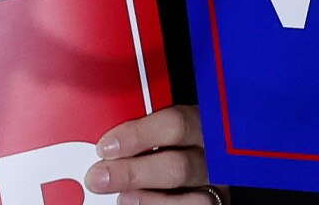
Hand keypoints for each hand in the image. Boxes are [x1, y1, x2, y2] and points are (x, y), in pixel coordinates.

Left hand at [85, 105, 205, 200]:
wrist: (197, 163)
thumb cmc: (174, 140)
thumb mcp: (163, 126)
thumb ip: (142, 132)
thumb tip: (105, 145)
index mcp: (199, 121)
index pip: (175, 123)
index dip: (138, 135)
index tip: (106, 146)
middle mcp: (214, 153)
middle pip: (178, 165)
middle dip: (133, 173)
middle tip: (100, 177)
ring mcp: (217, 182)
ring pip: (194, 197)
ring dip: (151, 198)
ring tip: (123, 197)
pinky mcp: (218, 201)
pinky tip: (140, 204)